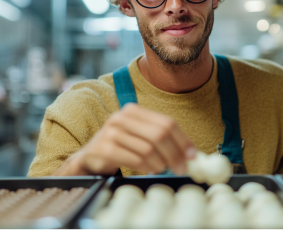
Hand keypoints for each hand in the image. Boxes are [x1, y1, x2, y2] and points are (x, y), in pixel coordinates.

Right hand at [53, 103, 195, 175]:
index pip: (167, 122)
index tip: (193, 155)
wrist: (89, 158)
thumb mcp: (139, 137)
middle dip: (175, 154)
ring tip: (162, 169)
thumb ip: (161, 139)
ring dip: (161, 163)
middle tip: (182, 168)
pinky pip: (135, 159)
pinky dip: (147, 167)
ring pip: (149, 148)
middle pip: (160, 134)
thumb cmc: (120, 148)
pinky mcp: (105, 148)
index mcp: (134, 111)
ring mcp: (112, 132)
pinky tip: (150, 170)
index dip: (183, 139)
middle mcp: (122, 117)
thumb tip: (191, 154)